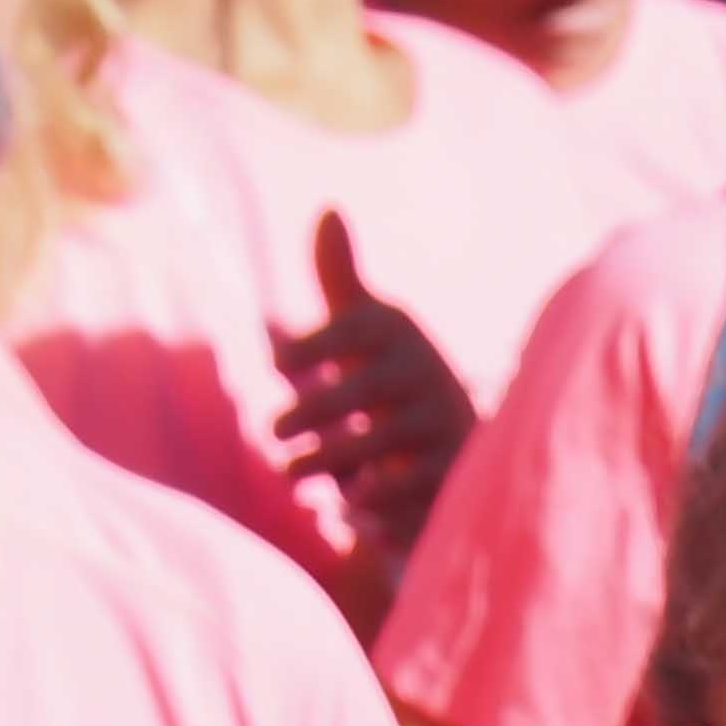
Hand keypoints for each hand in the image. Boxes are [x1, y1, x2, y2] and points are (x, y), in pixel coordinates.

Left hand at [276, 216, 475, 556]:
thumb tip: (329, 207)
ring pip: (384, 445)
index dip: (318, 343)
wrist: (452, 449)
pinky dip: (375, 508)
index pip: (360, 330)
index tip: (277, 360)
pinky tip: (345, 517)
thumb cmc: (388, 383)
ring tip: (290, 475)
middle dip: (317, 411)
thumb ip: (340, 278)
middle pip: (368, 392)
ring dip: (333, 461)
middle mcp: (431, 378)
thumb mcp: (366, 328)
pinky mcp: (454, 479)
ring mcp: (445, 430)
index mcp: (402, 339)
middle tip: (272, 432)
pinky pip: (411, 493)